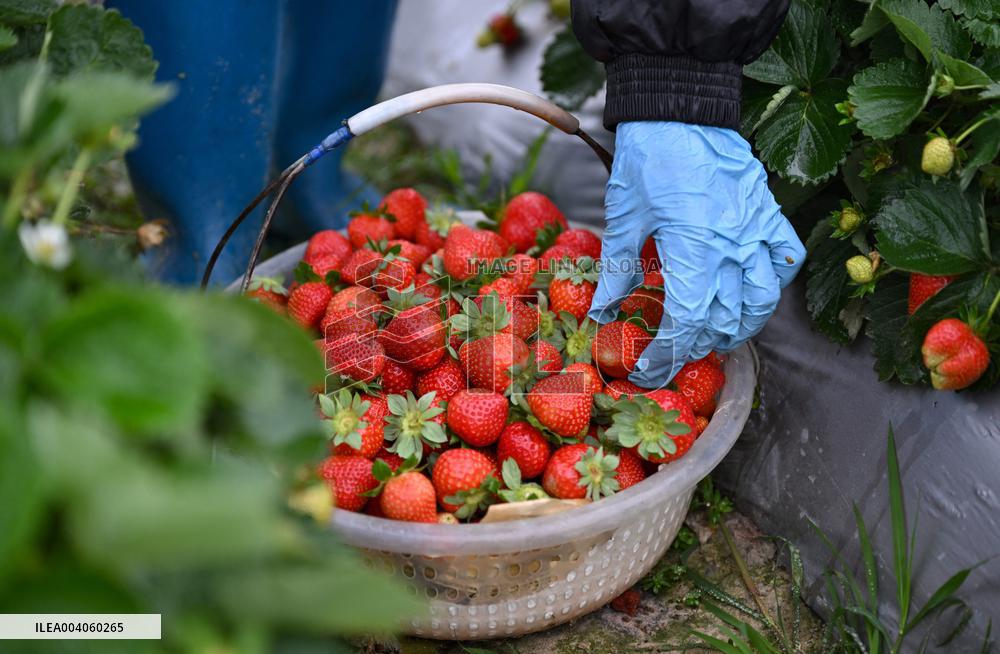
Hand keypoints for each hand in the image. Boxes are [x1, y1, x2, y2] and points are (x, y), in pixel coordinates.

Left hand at [588, 121, 805, 386]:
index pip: (687, 322)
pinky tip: (754, 293)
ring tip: (716, 338)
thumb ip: (618, 268)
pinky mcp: (768, 213)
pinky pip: (785, 259)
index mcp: (693, 249)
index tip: (648, 369)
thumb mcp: (624, 215)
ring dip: (740, 327)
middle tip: (671, 356)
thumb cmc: (648, 156)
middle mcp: (733, 247)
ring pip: (762, 300)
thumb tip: (601, 311)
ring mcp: (756, 230)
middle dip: (696, 348)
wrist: (681, 105)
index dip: (667, 355)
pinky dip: (773, 283)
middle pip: (724, 319)